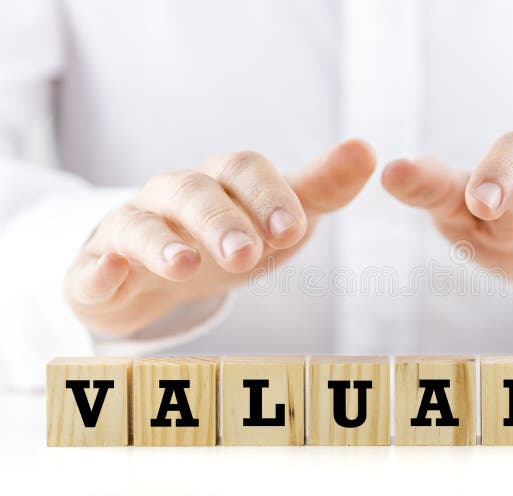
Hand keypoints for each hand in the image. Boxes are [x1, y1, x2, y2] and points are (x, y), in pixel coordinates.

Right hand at [66, 139, 375, 334]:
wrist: (162, 273)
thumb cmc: (231, 239)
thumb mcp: (278, 219)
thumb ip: (319, 190)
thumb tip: (367, 150)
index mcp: (223, 181)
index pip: (245, 171)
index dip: (269, 196)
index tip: (293, 230)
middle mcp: (175, 196)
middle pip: (193, 193)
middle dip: (221, 221)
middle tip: (247, 254)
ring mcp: (133, 229)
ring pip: (142, 225)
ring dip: (163, 242)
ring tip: (186, 265)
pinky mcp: (100, 269)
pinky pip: (91, 267)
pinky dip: (98, 270)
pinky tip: (109, 273)